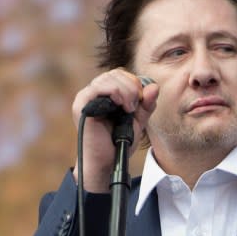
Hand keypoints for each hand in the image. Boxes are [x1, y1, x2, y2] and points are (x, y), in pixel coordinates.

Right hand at [72, 69, 158, 192]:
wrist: (109, 162)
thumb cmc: (119, 143)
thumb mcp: (138, 122)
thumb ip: (146, 105)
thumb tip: (154, 86)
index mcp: (106, 95)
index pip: (121, 75)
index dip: (134, 83)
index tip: (141, 100)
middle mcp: (94, 93)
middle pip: (115, 74)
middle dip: (131, 87)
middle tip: (135, 107)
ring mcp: (86, 98)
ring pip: (108, 78)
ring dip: (125, 91)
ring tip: (129, 109)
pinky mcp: (82, 105)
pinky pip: (98, 87)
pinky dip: (114, 92)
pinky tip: (121, 106)